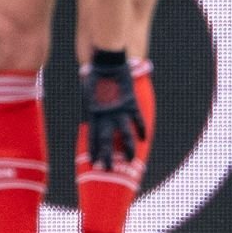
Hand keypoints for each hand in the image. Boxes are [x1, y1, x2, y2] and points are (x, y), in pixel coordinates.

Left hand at [81, 50, 144, 170]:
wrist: (107, 62)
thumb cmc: (93, 76)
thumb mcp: (87, 94)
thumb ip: (90, 108)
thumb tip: (88, 118)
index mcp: (92, 114)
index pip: (92, 138)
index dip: (94, 152)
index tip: (95, 164)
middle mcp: (105, 116)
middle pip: (106, 141)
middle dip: (107, 157)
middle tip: (108, 170)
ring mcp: (119, 111)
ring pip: (124, 135)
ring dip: (128, 149)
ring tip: (131, 160)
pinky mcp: (130, 103)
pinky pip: (137, 119)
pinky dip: (141, 129)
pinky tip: (144, 139)